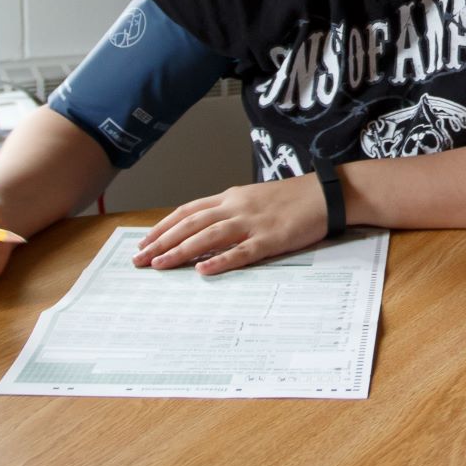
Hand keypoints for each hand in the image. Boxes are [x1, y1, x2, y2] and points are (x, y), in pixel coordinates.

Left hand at [133, 176, 325, 275]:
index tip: (144, 242)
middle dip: (161, 242)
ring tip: (160, 265)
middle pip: (190, 224)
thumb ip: (230, 211)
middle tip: (140, 259)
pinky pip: (241, 252)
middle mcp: (236, 207)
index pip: (187, 212)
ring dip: (180, 251)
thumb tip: (204, 229)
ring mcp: (252, 223)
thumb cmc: (292, 198)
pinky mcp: (271, 239)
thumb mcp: (254, 198)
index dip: (163, 227)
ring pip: (208, 237)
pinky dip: (220, 261)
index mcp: (230, 197)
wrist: (326, 194)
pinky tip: (202, 271)